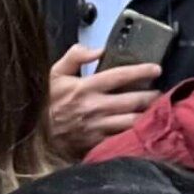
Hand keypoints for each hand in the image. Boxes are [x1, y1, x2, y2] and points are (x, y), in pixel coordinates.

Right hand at [47, 44, 161, 156]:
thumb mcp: (54, 73)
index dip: (141, 71)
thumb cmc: (46, 103)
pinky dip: (135, 133)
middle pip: (133, 100)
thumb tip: (98, 49)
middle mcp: (95, 107)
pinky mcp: (97, 144)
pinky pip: (122, 138)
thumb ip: (75, 56)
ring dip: (147, 115)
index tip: (156, 68)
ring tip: (156, 110)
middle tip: (159, 91)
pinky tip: (142, 129)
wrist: (34, 135)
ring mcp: (97, 128)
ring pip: (132, 121)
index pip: (120, 76)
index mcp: (86, 87)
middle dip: (151, 95)